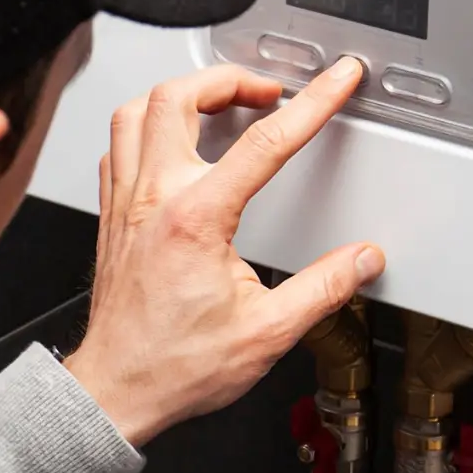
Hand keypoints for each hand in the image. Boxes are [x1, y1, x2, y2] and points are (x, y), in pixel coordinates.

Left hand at [63, 58, 384, 446]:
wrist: (116, 392)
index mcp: (195, 220)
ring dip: (180, 94)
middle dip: (230, 79)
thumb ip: (323, 288)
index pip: (264, 141)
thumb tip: (362, 259)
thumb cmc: (173, 367)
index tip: (336, 81)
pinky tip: (169, 142)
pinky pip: (118, 147)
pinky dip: (146, 128)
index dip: (312, 103)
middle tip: (266, 91)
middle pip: (179, 98)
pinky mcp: (111, 218)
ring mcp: (125, 205)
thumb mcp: (267, 332)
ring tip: (217, 101)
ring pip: (136, 112)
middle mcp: (153, 200)